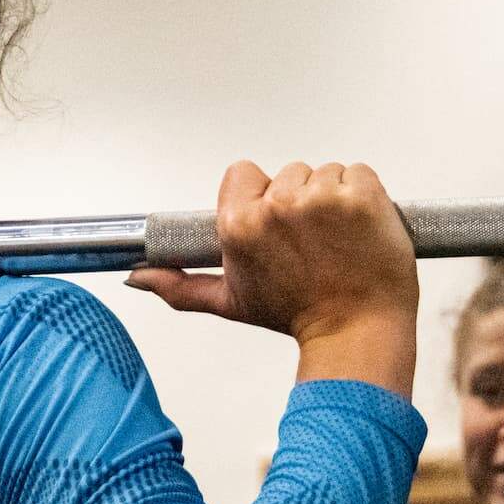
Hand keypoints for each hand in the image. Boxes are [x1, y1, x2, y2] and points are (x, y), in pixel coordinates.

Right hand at [127, 161, 418, 394]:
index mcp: (240, 225)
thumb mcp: (231, 301)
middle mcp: (278, 207)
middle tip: (310, 242)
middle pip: (287, 173)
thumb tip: (138, 278)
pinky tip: (359, 229)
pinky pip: (359, 172)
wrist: (356, 331)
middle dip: (300, 201)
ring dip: (334, 199)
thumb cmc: (297, 314)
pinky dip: (365, 196)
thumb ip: (180, 285)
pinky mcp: (362, 195)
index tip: (275, 224)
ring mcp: (323, 199)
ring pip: (324, 172)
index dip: (259, 197)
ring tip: (337, 240)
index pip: (242, 174)